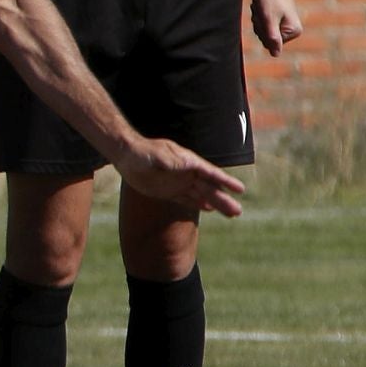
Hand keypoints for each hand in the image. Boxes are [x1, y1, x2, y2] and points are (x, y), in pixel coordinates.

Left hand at [113, 139, 244, 218]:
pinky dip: (198, 204)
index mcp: (188, 162)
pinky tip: (210, 209)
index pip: (211, 173)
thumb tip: (190, 164)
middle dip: (224, 199)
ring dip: (216, 204)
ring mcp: (178, 183)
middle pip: (209, 188)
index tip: (240, 189)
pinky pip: (187, 199)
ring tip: (232, 214)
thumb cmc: (142, 152)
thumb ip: (173, 161)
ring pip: (201, 195)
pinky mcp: (168, 191)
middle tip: (238, 211)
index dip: (225, 181)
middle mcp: (186, 173)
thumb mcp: (157, 155)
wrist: (125, 156)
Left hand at [250, 0, 303, 56]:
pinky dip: (259, 14)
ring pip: (263, 30)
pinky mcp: (279, 18)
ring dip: (258, 18)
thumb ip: (272, 37)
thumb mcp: (269, 18)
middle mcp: (292, 30)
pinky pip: (263, 23)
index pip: (269, 43)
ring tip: (262, 6)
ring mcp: (285, 24)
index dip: (262, 31)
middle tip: (262, 11)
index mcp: (293, 31)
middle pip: (266, 37)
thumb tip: (275, 55)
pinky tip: (262, 5)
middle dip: (259, 24)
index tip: (266, 17)